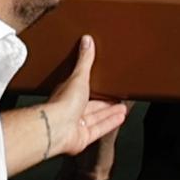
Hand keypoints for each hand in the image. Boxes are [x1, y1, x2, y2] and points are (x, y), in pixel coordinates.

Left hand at [31, 36, 127, 165]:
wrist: (56, 128)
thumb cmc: (61, 104)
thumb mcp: (78, 76)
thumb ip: (85, 60)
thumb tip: (86, 41)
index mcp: (67, 94)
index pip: (84, 89)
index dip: (96, 88)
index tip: (106, 86)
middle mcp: (70, 110)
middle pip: (92, 106)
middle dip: (106, 103)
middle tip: (119, 98)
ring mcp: (76, 125)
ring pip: (96, 118)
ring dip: (110, 113)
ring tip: (123, 108)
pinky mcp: (82, 137)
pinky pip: (99, 129)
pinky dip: (110, 123)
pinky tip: (119, 119)